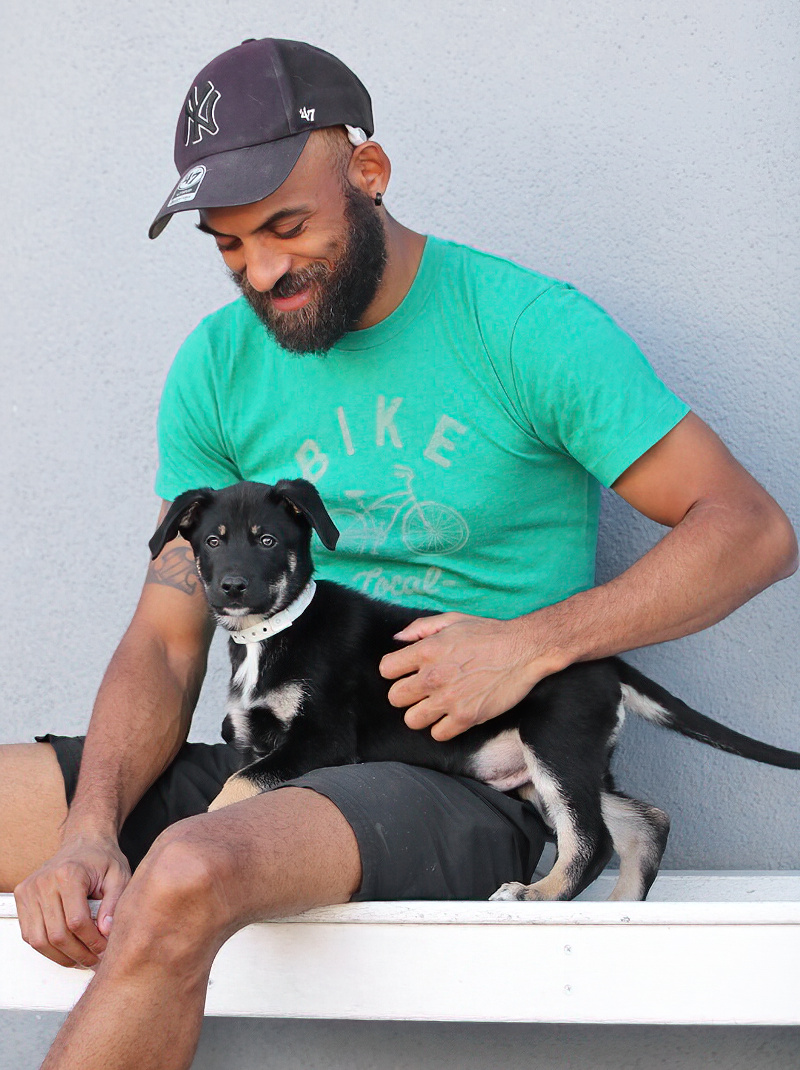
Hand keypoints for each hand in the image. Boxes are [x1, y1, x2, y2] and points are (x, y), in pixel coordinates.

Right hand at [14, 834, 130, 967]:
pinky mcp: (22, 897)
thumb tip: (106, 932)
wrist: (83, 842)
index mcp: (69, 874)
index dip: (92, 942)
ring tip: (81, 958)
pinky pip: (30, 934)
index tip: (104, 948)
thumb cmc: (102, 859)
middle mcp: (44, 882)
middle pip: (57, 934)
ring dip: (61, 956)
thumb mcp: (119, 876)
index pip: (77, 921)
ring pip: (40, 940)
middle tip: (94, 959)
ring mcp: (29, 890)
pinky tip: (65, 948)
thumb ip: (114, 904)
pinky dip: (47, 947)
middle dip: (78, 953)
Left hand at [379, 612, 562, 740]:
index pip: (386, 670)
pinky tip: (452, 715)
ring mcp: (449, 699)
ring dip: (421, 714)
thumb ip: (421, 628)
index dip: (395, 671)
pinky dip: (443, 728)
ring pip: (412, 720)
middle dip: (406, 694)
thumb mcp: (452, 619)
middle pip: (395, 698)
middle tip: (421, 691)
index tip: (407, 672)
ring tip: (435, 705)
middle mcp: (433, 676)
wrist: (524, 649)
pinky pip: (438, 734)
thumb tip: (397, 639)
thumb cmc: (489, 633)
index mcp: (427, 650)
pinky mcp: (466, 717)